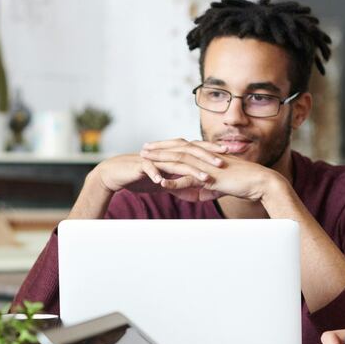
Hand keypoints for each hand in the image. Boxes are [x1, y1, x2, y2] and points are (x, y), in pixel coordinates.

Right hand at [90, 141, 225, 201]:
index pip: (195, 149)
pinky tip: (164, 182)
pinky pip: (149, 168)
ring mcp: (153, 158)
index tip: (229, 154)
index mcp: (171, 153)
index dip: (211, 150)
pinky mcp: (140, 165)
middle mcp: (164, 152)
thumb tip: (195, 194)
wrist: (115, 174)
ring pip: (173, 161)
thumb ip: (179, 185)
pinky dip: (157, 174)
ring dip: (189, 170)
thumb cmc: (139, 177)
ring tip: (203, 178)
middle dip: (207, 157)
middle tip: (222, 164)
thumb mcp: (163, 183)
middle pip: (189, 152)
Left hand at [139, 140, 280, 202]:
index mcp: (207, 156)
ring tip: (146, 161)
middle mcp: (205, 158)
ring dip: (161, 161)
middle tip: (143, 149)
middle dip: (159, 149)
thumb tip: (198, 195)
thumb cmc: (244, 183)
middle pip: (177, 150)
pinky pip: (190, 180)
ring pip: (180, 161)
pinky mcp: (211, 178)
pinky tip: (162, 184)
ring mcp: (207, 166)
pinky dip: (175, 182)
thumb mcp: (220, 187)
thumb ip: (207, 189)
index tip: (154, 146)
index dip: (168, 146)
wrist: (260, 182)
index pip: (183, 147)